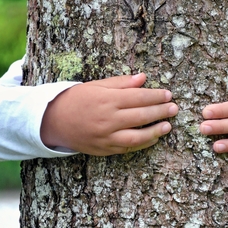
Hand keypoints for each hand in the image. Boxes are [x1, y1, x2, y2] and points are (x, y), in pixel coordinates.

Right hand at [41, 73, 178, 155]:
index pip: (138, 97)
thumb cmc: (76, 99)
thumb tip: (143, 78)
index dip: (156, 96)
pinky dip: (142, 144)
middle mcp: (108, 119)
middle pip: (141, 115)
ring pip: (137, 136)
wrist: (53, 121)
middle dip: (160, 111)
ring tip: (168, 126)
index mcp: (107, 100)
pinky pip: (128, 148)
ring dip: (155, 131)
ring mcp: (106, 136)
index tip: (168, 94)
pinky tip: (153, 138)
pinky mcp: (104, 149)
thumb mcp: (96, 85)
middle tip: (174, 108)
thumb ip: (121, 83)